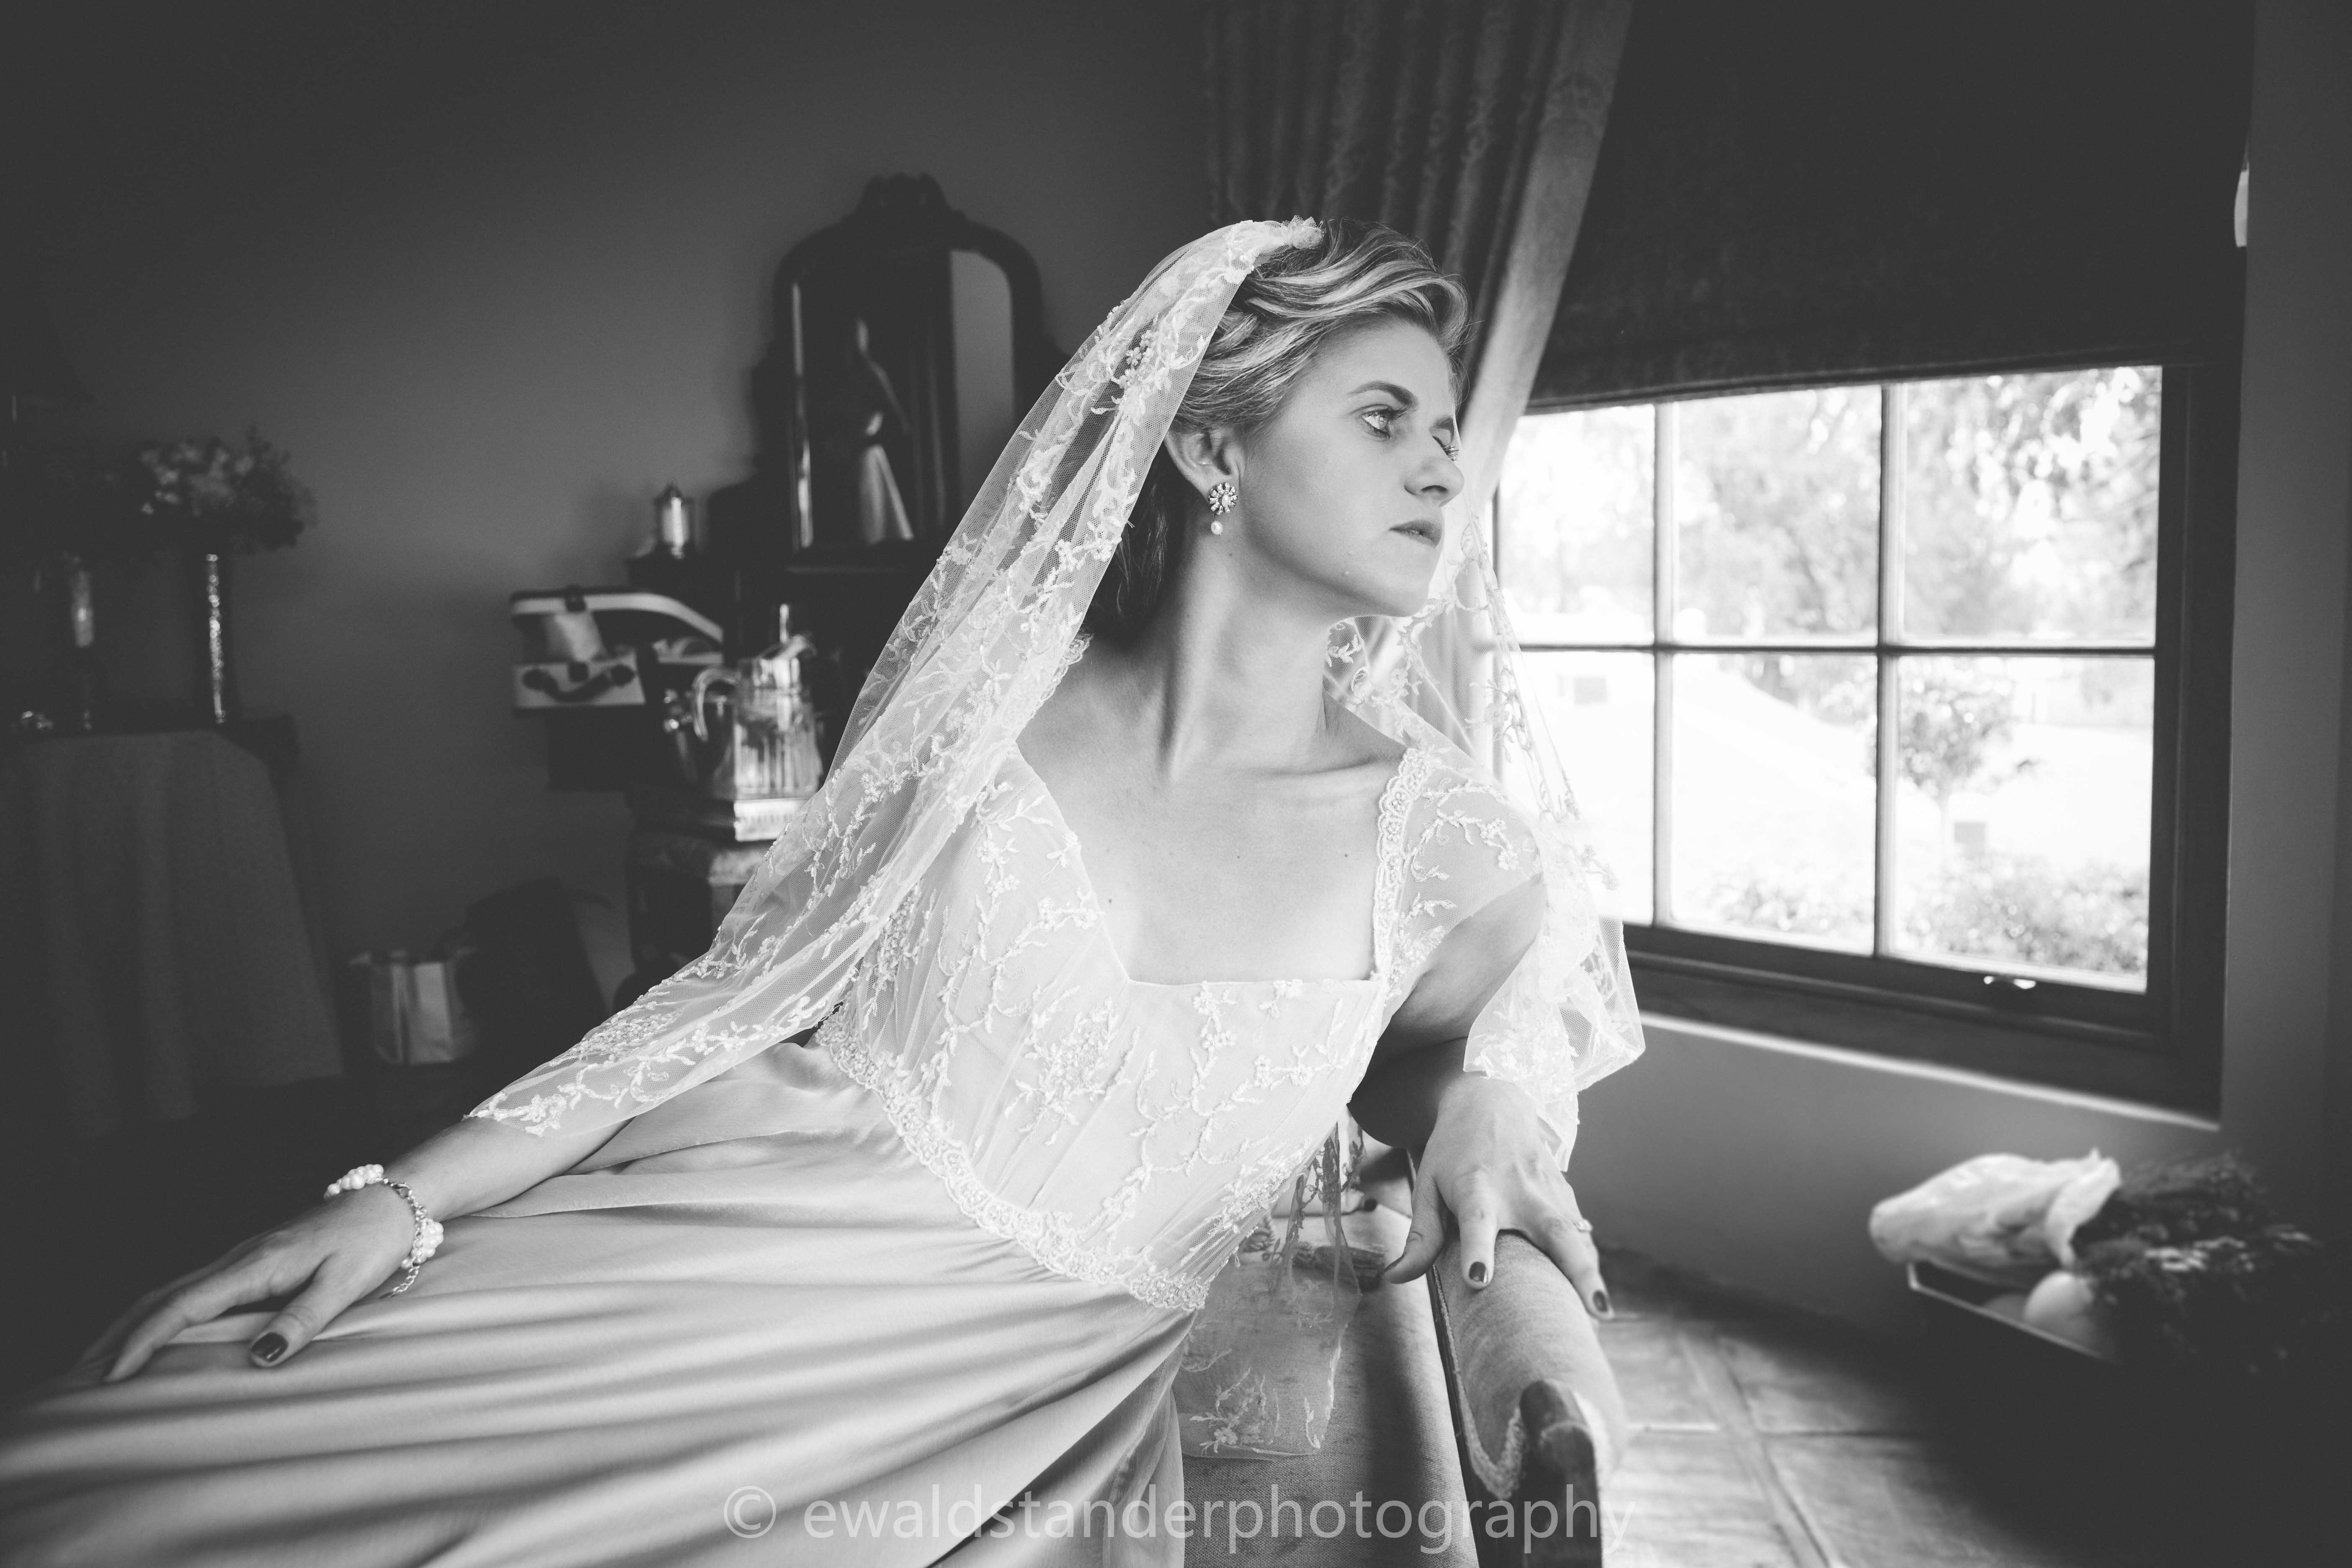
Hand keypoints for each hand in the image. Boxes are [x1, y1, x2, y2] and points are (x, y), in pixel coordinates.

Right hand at [82, 1184, 417, 1381]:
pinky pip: (195, 1288)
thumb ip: (303, 1320)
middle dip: (119, 1333)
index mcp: (255, 1264)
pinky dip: (163, 1310)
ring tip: (103, 1358)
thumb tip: (259, 1358)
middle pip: (162, 1296)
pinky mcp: (254, 1260)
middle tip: (82, 1374)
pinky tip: (156, 1330)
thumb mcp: (345, 1285)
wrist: (394, 1201)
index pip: (182, 1306)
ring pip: (174, 1290)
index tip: (111, 1376)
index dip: (142, 1341)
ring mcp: (244, 1257)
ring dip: (134, 1321)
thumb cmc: (371, 1242)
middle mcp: (240, 1258)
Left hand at [1382, 1076, 1611, 1318]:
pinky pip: (1579, 1231)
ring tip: (1602, 1312)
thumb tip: (1394, 1278)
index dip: (1477, 1250)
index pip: (1477, 1221)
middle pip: (1551, 1230)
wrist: (1491, 1101)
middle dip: (1573, 1270)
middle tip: (1592, 1309)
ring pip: (1576, 1232)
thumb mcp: (1428, 1185)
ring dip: (1591, 1271)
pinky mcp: (1563, 1192)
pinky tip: (1597, 1295)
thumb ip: (1421, 1236)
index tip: (1478, 1280)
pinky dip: (1589, 1260)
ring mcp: (1547, 1190)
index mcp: (1476, 1186)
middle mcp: (1518, 1189)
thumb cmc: (1453, 1150)